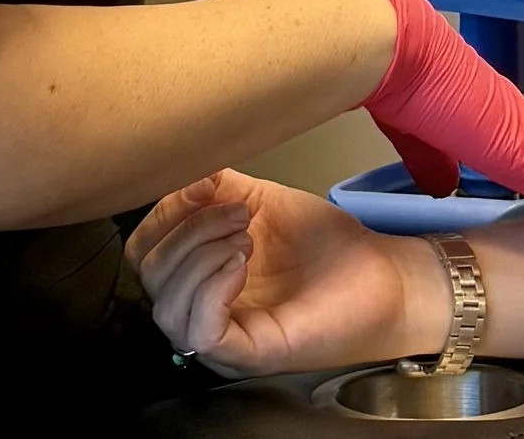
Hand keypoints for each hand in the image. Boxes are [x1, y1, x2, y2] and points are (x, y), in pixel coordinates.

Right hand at [130, 172, 425, 373]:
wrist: (380, 273)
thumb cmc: (324, 245)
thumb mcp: (260, 201)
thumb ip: (217, 187)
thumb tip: (184, 172)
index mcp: (199, 272)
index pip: (143, 253)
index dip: (161, 213)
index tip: (202, 184)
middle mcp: (203, 308)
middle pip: (149, 277)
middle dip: (187, 229)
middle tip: (238, 214)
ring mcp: (223, 336)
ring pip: (166, 308)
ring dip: (199, 255)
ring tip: (245, 236)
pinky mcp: (248, 352)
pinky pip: (199, 331)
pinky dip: (211, 288)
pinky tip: (241, 263)